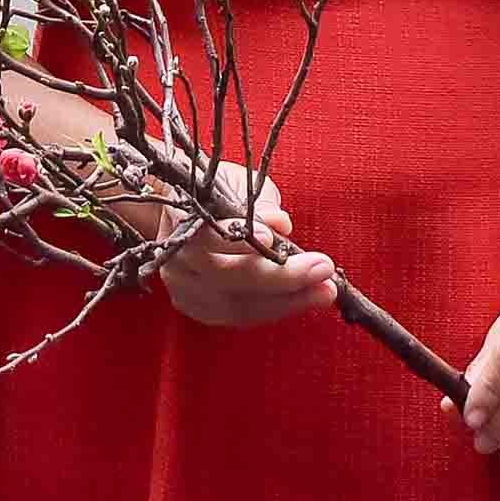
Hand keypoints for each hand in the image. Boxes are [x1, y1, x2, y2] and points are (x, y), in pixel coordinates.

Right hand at [156, 162, 336, 327]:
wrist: (175, 210)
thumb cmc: (215, 191)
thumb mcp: (237, 184)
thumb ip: (258, 205)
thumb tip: (279, 224)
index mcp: (183, 224)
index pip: (210, 237)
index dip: (240, 240)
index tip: (273, 236)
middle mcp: (179, 262)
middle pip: (229, 278)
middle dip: (281, 277)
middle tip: (324, 269)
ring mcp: (183, 289)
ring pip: (236, 306)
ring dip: (286, 301)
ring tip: (324, 292)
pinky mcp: (195, 307)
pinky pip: (237, 316)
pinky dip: (272, 309)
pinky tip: (302, 300)